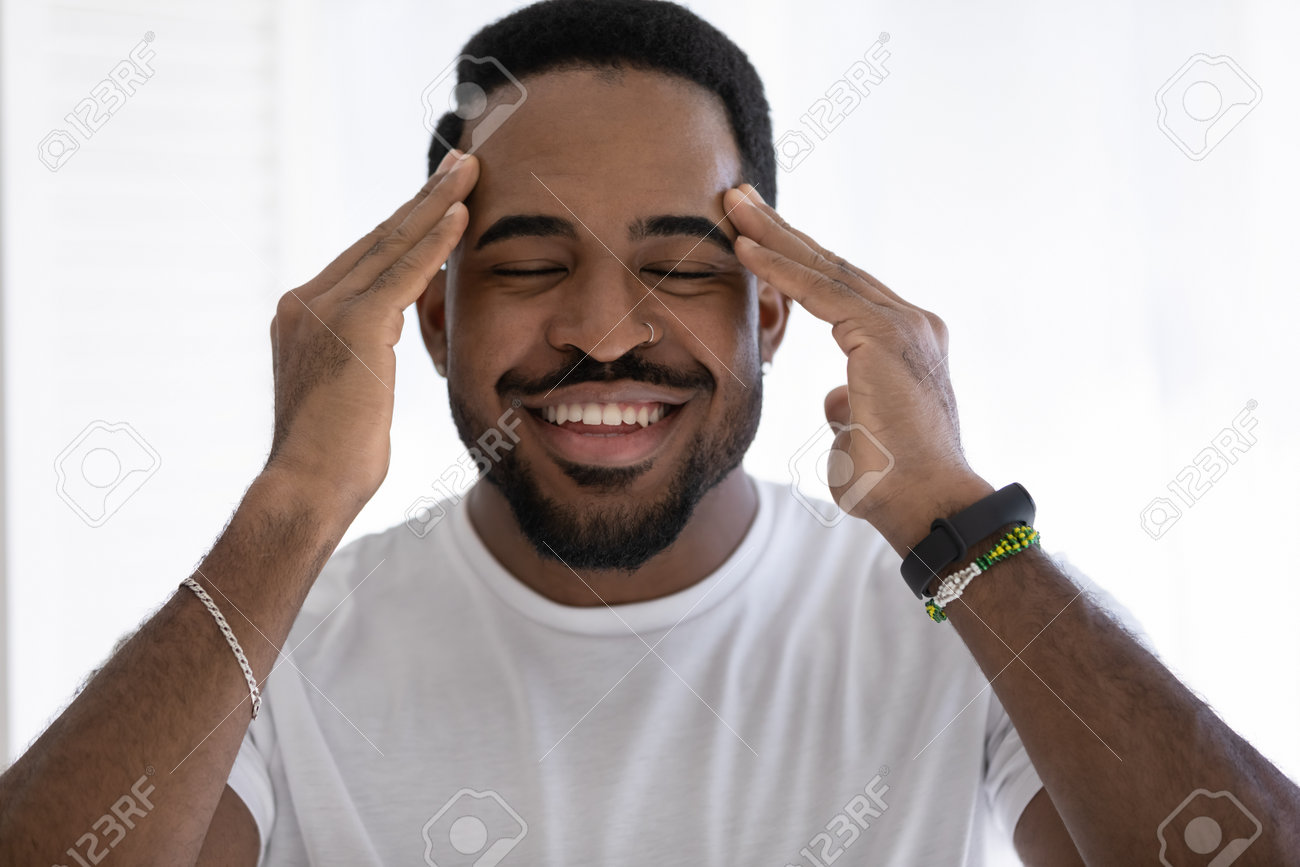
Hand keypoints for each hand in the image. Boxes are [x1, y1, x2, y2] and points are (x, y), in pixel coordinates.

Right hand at [265, 151, 478, 516]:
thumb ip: (360, 359)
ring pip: (391, 245)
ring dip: (435, 203)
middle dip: (423, 199)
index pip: (365, 259)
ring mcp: (326, 309)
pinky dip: (435, 240)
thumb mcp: (348, 395)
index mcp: (302, 316)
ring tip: (468, 169)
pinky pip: (404, 272)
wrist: (309, 488)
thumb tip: (380, 357)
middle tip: (461, 163)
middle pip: (378, 239)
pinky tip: (461, 212)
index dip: (405, 225)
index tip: (439, 198)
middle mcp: (306, 303)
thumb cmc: (335, 461)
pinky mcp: (354, 324)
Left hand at [724, 183, 991, 551]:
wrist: (927, 506)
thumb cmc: (893, 483)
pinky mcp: (886, 334)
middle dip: (781, 230)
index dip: (795, 259)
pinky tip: (745, 248)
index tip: (755, 235)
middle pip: (832, 265)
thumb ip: (848, 406)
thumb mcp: (859, 434)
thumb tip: (836, 396)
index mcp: (903, 341)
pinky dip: (780, 269)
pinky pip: (820, 292)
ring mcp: (902, 324)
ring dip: (773, 235)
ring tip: (733, 205)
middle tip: (739, 197)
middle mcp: (908, 323)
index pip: (839, 288)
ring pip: (824, 268)